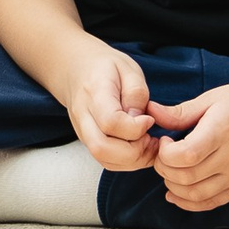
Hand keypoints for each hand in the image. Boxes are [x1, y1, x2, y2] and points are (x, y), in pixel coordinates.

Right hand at [58, 43, 156, 170]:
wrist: (76, 68)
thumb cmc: (105, 66)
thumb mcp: (127, 68)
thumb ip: (136, 93)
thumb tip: (141, 120)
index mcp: (94, 92)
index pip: (110, 122)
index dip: (136, 128)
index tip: (150, 120)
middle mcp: (83, 116)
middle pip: (102, 148)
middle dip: (135, 151)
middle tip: (152, 139)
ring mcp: (82, 131)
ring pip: (103, 158)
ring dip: (132, 160)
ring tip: (149, 144)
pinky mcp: (87, 141)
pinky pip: (105, 160)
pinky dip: (126, 162)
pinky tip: (140, 148)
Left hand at [147, 78, 228, 212]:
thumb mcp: (210, 99)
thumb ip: (179, 112)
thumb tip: (149, 112)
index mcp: (222, 132)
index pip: (184, 157)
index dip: (164, 153)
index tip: (164, 140)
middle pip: (186, 178)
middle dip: (164, 169)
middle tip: (162, 155)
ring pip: (197, 195)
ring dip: (174, 187)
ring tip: (169, 170)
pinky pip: (213, 203)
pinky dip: (190, 203)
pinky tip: (176, 194)